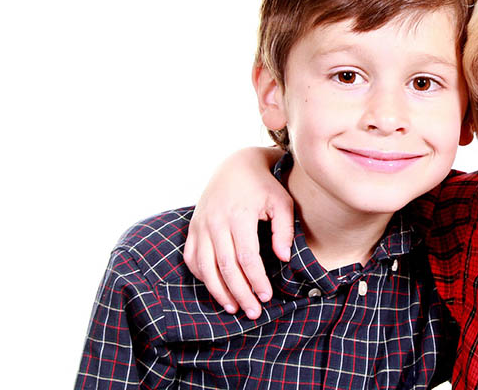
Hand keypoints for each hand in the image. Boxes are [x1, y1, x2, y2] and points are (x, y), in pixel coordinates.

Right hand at [183, 147, 291, 318]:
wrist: (235, 165)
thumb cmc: (264, 186)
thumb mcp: (282, 202)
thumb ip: (284, 230)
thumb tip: (283, 258)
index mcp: (238, 215)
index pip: (246, 257)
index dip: (256, 280)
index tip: (266, 296)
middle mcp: (215, 221)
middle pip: (225, 266)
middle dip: (240, 293)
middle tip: (253, 312)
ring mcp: (200, 225)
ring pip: (205, 266)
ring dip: (218, 291)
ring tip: (233, 308)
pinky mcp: (193, 228)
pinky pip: (192, 258)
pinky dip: (202, 277)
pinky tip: (217, 289)